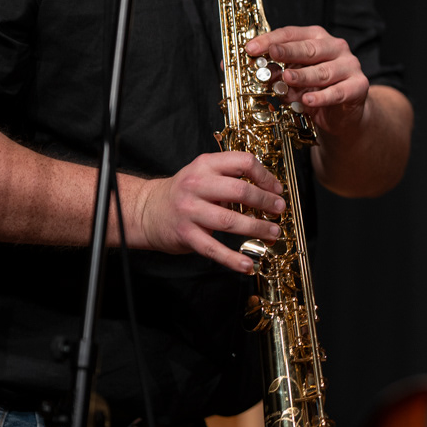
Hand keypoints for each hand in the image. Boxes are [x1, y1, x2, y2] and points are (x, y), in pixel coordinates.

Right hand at [130, 151, 283, 272]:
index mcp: (205, 165)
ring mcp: (190, 211)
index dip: (265, 176)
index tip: (276, 189)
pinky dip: (233, 258)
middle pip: (240, 191)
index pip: (243, 162)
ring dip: (257, 227)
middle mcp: (197, 185)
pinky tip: (248, 264)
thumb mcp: (204, 173)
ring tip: (273, 232)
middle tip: (279, 209)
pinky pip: (213, 249)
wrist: (147, 210)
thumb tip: (269, 190)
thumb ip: (230, 177)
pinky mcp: (186, 235)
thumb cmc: (184, 193)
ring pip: (231, 220)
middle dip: (265, 201)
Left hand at [245, 25, 370, 135]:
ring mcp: (349, 66)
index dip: (270, 40)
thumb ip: (271, 74)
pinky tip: (308, 100)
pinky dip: (322, 97)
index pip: (291, 34)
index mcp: (317, 39)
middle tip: (272, 54)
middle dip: (288, 51)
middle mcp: (335, 48)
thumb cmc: (315, 90)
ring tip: (287, 79)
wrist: (344, 113)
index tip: (250, 48)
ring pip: (323, 71)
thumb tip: (237, 69)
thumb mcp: (290, 81)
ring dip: (303, 76)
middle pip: (310, 48)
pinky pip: (338, 92)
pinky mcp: (359, 86)